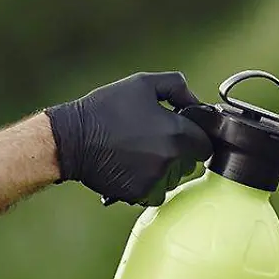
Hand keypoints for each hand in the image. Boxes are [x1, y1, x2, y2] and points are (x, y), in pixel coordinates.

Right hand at [45, 71, 213, 205]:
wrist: (72, 139)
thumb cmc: (106, 109)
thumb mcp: (143, 84)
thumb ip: (177, 87)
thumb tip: (196, 101)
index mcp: (177, 133)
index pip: (206, 144)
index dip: (195, 137)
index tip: (182, 132)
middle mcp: (170, 160)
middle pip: (190, 163)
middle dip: (179, 153)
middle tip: (154, 140)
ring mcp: (156, 180)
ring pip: (173, 179)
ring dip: (164, 169)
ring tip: (139, 153)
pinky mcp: (140, 194)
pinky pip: (155, 192)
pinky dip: (147, 183)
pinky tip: (130, 167)